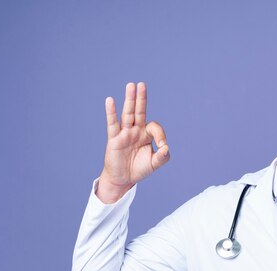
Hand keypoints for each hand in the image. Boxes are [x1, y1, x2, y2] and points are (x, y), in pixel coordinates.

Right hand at [97, 82, 169, 202]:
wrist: (124, 179)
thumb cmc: (139, 169)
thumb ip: (163, 157)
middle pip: (139, 111)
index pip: (154, 126)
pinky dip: (111, 112)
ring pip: (127, 114)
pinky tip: (110, 100)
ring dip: (129, 100)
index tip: (162, 147)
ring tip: (131, 85)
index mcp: (146, 135)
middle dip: (141, 98)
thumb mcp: (154, 164)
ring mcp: (125, 133)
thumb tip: (166, 148)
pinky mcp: (114, 138)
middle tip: (142, 84)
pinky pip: (112, 123)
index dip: (160, 135)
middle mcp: (136, 130)